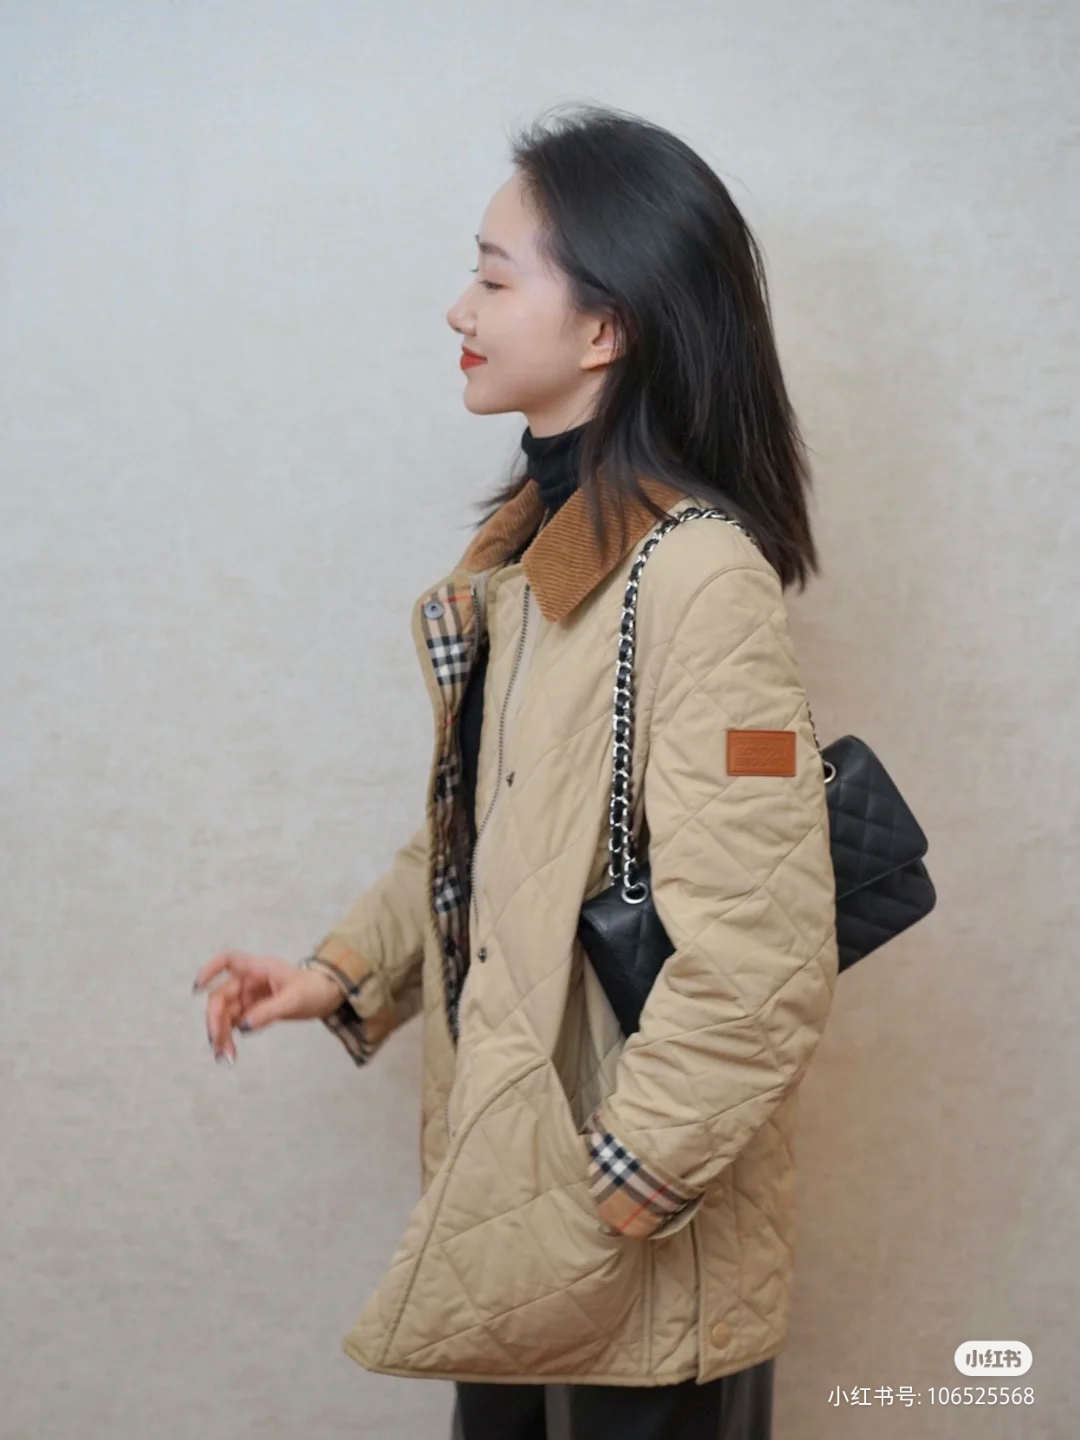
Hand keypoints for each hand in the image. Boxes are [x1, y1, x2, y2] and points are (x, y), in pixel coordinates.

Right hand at [192, 950, 345, 1063]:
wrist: (327, 997)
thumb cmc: (313, 989)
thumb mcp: (294, 999)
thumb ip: (268, 1011)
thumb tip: (242, 1027)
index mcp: (259, 969)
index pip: (229, 961)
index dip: (210, 970)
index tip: (197, 988)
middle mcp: (250, 981)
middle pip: (221, 996)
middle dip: (215, 1019)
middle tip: (216, 1043)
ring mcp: (250, 996)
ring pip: (226, 1014)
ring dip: (221, 1034)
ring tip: (225, 1056)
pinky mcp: (254, 1011)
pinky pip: (235, 1024)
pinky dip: (230, 1038)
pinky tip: (230, 1053)